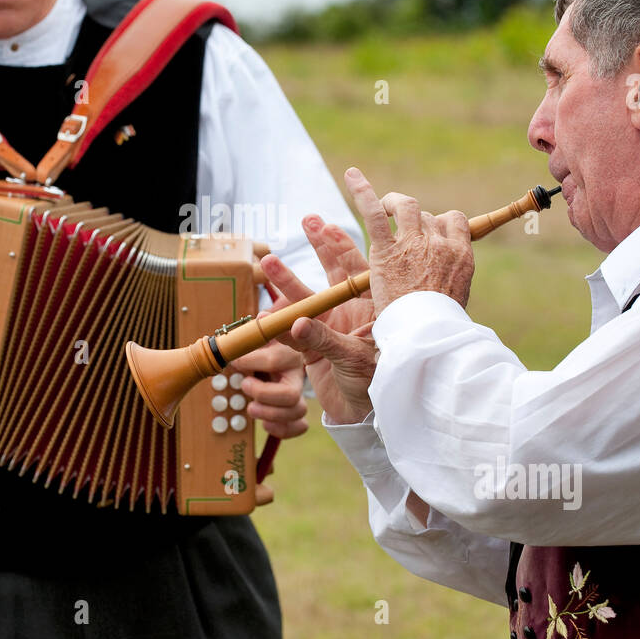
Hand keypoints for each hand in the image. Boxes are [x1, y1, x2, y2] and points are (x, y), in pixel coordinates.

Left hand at [230, 317, 308, 439]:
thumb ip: (256, 330)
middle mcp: (297, 374)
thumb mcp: (258, 335)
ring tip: (250, 408)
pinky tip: (265, 423)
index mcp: (289, 353)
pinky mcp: (296, 412)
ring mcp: (299, 393)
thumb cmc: (261, 346)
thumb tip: (261, 318)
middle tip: (245, 385)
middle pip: (289, 394)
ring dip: (269, 414)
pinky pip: (299, 426)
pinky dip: (282, 429)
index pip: (273, 360)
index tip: (233, 360)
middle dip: (263, 394)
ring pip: (296, 411)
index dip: (249, 361)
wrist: (270, 357)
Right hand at [260, 215, 377, 425]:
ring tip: (268, 261)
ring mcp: (331, 329)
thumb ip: (324, 341)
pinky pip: (292, 331)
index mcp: (372, 310)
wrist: (364, 419)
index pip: (358, 271)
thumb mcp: (354, 361)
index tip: (326, 226)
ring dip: (288, 281)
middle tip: (307, 220)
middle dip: (320, 247)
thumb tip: (295, 323)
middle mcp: (351, 314)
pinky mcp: (313, 349)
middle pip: (334, 273)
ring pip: (307, 299)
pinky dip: (278, 323)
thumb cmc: (375, 386)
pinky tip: (264, 312)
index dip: (343, 247)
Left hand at [343, 167, 473, 315]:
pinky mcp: (387, 249)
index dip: (439, 223)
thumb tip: (446, 284)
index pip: (453, 222)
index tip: (429, 232)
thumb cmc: (439, 328)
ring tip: (382, 207)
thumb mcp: (455, 303)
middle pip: (427, 217)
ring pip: (406, 207)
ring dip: (393, 203)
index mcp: (461, 256)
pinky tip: (351, 175)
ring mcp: (414, 243)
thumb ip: (449, 284)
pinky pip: (374, 214)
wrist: (426, 336)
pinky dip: (362, 192)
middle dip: (414, 221)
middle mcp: (441, 244)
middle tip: (401, 233)